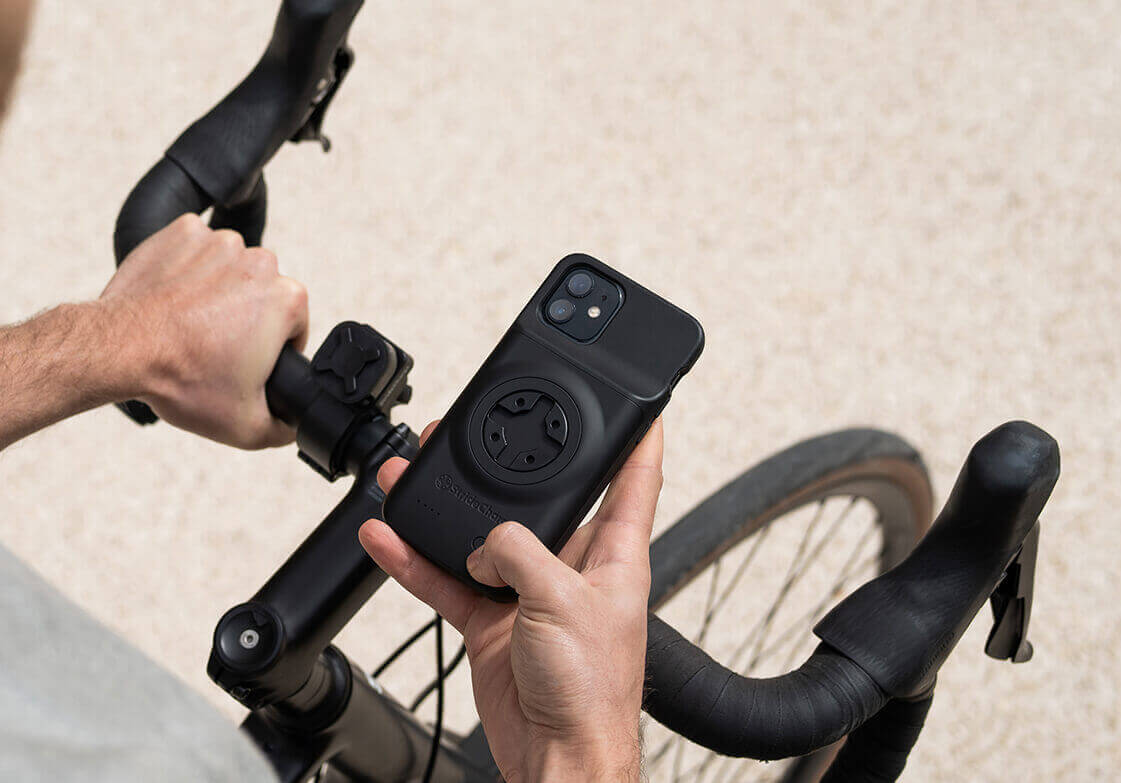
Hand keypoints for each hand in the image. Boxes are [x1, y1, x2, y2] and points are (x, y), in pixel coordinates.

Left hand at [99, 214, 307, 448]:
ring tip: (192, 324)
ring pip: (231, 270)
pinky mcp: (184, 232)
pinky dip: (189, 268)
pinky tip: (176, 297)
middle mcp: (261, 262)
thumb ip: (286, 429)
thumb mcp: (248, 427)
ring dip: (219, 292)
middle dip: (246, 319)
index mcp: (287, 299)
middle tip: (215, 349)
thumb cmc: (184, 380)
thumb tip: (297, 425)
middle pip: (264, 296)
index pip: (294, 328)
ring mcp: (220, 243)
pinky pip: (198, 249)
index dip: (272, 351)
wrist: (120, 350)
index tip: (243, 364)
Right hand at [360, 419, 663, 782]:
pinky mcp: (492, 622)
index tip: (637, 403)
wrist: (557, 760)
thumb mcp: (563, 602)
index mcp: (613, 554)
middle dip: (505, 467)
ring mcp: (528, 594)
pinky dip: (415, 560)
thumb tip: (483, 545)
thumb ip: (518, 555)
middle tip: (469, 435)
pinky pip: (446, 580)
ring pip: (480, 537)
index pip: (635, 480)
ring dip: (443, 509)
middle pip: (537, 502)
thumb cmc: (591, 693)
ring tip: (409, 474)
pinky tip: (387, 536)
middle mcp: (571, 567)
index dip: (638, 437)